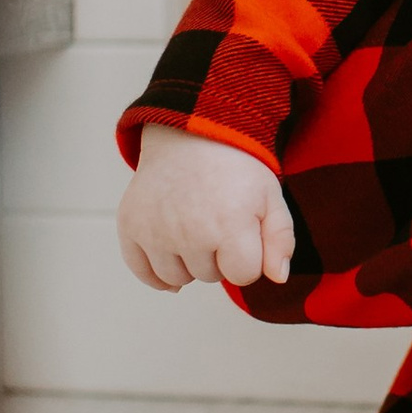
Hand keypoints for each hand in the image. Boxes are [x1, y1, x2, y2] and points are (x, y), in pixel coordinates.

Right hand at [118, 123, 294, 290]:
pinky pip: (145, 273)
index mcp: (230, 224)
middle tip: (216, 220)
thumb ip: (280, 240)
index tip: (243, 232)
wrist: (191, 134)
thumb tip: (278, 277)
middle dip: (218, 257)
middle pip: (210, 277)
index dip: (247, 257)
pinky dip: (157, 272)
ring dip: (188, 263)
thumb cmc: (234, 168)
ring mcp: (156, 231)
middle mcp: (190, 232)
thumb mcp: (271, 197)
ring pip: (177, 279)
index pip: (243, 275)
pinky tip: (170, 254)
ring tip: (194, 228)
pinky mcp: (131, 227)